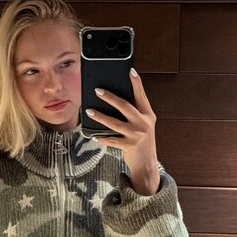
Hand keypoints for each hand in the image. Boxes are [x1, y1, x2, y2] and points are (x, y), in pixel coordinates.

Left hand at [85, 68, 158, 189]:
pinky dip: (102, 138)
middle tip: (98, 90)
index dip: (137, 83)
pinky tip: (93, 135)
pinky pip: (111, 140)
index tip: (131, 71)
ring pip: (114, 123)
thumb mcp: (144, 124)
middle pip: (125, 106)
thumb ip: (135, 113)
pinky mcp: (128, 146)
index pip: (142, 95)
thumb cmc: (143, 141)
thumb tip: (115, 100)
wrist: (147, 164)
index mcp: (148, 115)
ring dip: (100, 116)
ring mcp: (136, 135)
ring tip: (89, 111)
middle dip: (110, 97)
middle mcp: (143, 123)